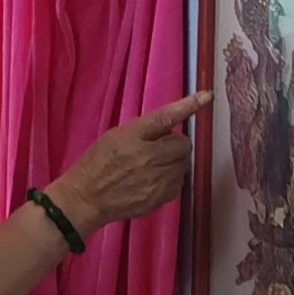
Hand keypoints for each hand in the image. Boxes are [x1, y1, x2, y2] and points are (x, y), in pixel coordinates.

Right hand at [48, 91, 210, 235]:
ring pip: (184, 164)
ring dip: (174, 162)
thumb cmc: (97, 163)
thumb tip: (169, 131)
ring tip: (153, 166)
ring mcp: (157, 180)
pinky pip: (180, 182)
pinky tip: (154, 181)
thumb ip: (143, 131)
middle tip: (160, 148)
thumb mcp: (115, 137)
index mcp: (134, 136)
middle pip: (183, 144)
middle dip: (176, 144)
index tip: (207, 96)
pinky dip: (172, 179)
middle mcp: (149, 157)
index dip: (188, 106)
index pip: (166, 117)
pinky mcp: (161, 198)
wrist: (86, 199)